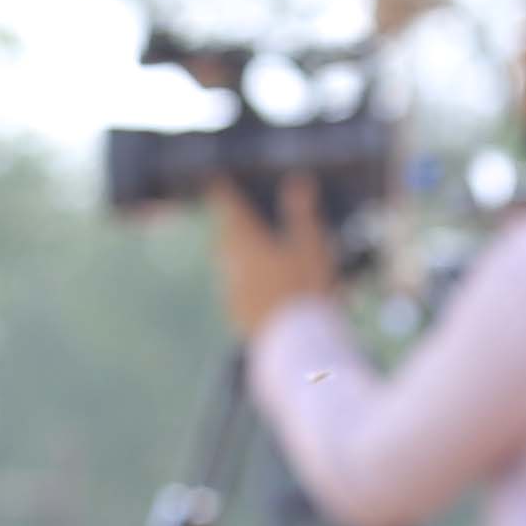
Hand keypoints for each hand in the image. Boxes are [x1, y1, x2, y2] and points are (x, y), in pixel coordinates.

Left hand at [209, 174, 341, 337]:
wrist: (295, 345)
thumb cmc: (306, 288)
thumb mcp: (310, 245)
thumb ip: (302, 213)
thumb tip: (297, 180)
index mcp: (247, 242)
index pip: (229, 209)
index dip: (222, 193)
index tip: (215, 181)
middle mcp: (233, 265)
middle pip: (226, 237)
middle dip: (230, 224)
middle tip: (233, 214)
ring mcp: (234, 292)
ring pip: (229, 264)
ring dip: (236, 253)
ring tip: (249, 248)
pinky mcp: (239, 315)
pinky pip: (237, 289)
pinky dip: (245, 280)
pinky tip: (257, 285)